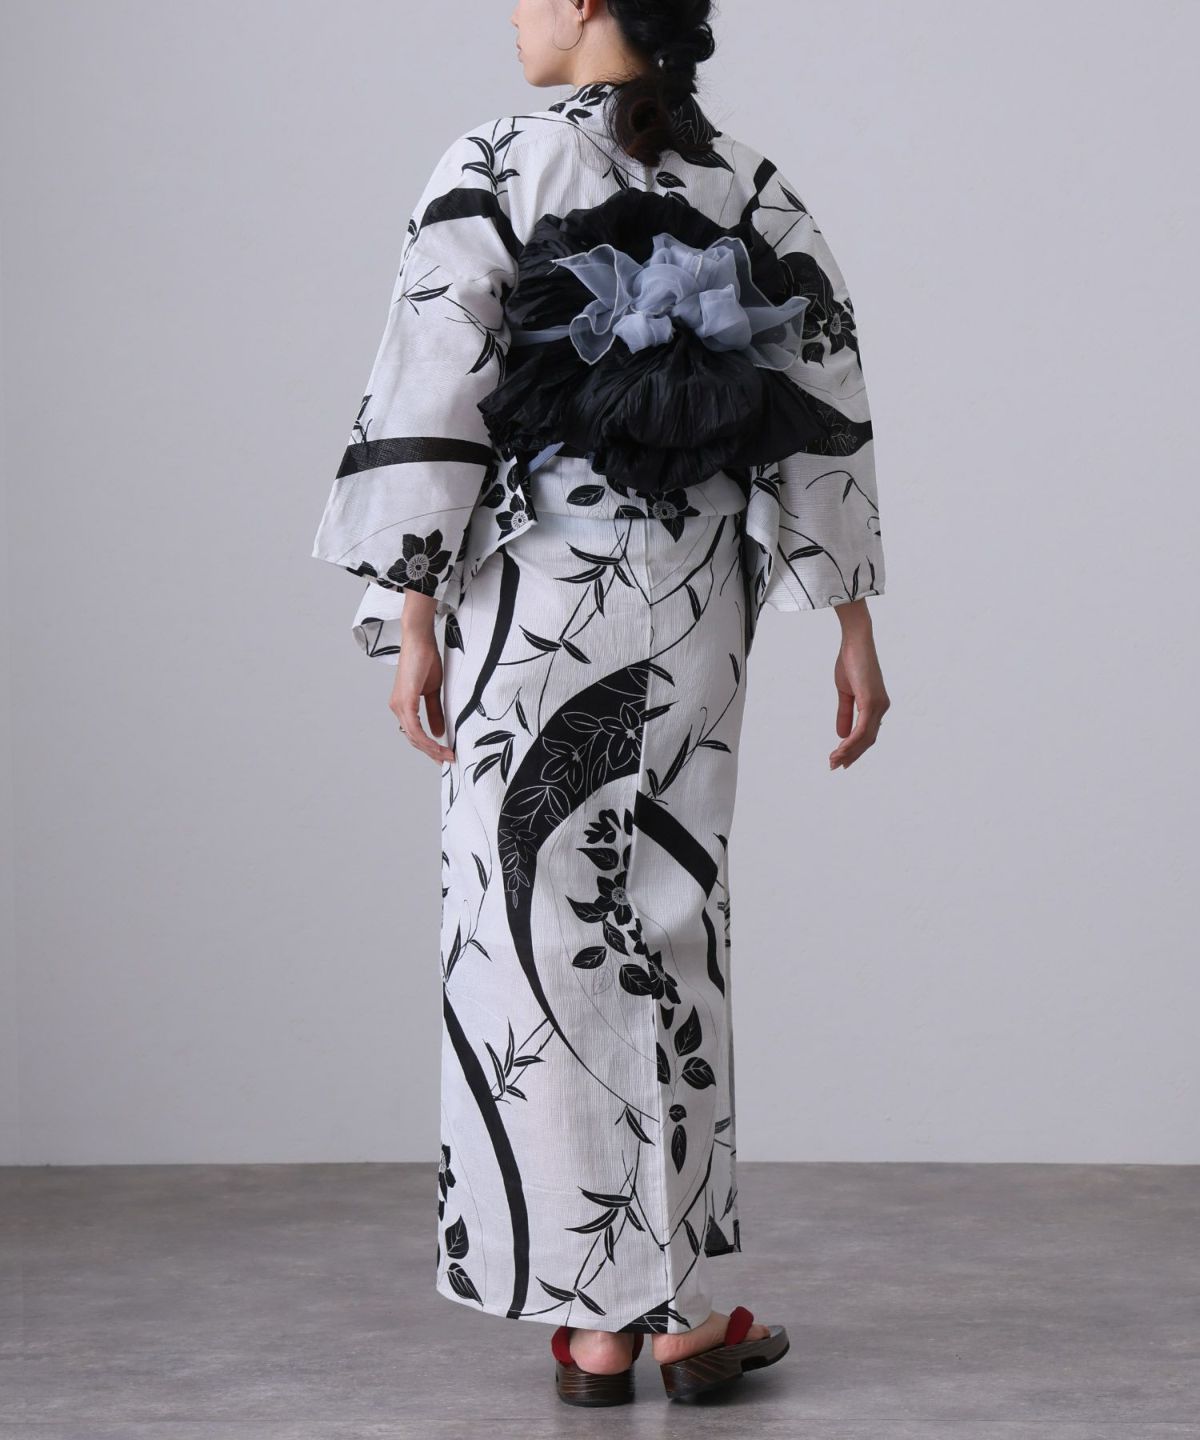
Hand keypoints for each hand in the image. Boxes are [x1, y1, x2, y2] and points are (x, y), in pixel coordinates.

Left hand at [389, 615, 454, 764]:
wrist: (419, 640)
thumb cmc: (425, 660)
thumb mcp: (433, 690)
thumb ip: (434, 712)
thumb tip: (439, 732)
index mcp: (403, 705)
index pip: (414, 733)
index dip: (428, 747)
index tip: (444, 755)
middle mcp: (397, 707)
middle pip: (413, 739)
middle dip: (431, 752)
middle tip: (447, 761)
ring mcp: (399, 705)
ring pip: (414, 737)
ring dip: (431, 749)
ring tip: (447, 756)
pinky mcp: (405, 701)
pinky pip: (415, 728)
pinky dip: (427, 739)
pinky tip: (438, 745)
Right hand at [829, 601, 889, 769]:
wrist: (855, 642)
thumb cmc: (851, 662)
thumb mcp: (845, 692)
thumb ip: (845, 713)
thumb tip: (841, 735)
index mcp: (877, 706)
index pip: (867, 734)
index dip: (854, 749)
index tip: (841, 760)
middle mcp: (881, 708)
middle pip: (868, 740)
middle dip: (851, 755)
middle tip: (834, 766)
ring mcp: (878, 705)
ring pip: (865, 738)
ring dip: (849, 751)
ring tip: (834, 760)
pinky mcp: (871, 701)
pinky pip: (862, 728)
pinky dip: (851, 741)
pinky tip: (841, 748)